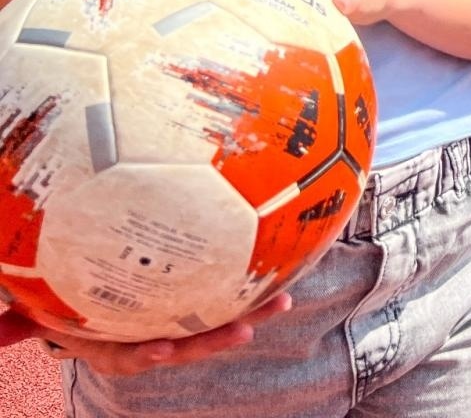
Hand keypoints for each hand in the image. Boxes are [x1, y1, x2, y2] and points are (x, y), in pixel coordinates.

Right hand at [1, 294, 289, 376]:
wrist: (85, 295)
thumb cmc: (59, 304)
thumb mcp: (36, 313)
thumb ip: (13, 326)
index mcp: (110, 344)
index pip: (126, 356)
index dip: (145, 356)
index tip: (162, 351)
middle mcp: (147, 337)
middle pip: (185, 344)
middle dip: (215, 340)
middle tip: (245, 330)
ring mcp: (175, 322)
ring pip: (214, 323)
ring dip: (249, 314)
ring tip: (282, 303)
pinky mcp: (197, 303)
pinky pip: (225, 297)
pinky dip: (251, 289)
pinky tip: (284, 273)